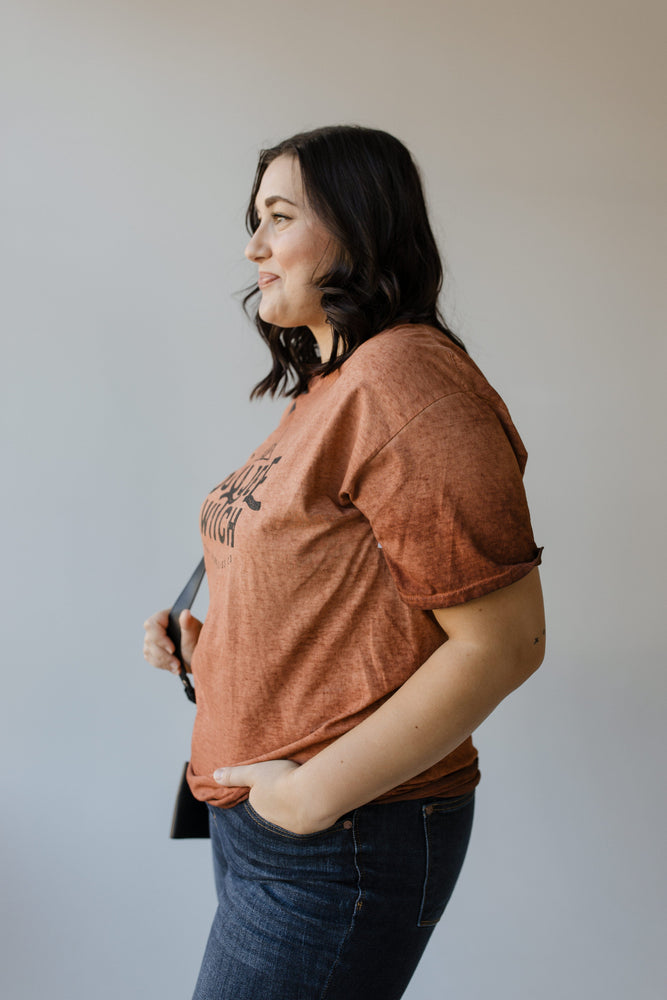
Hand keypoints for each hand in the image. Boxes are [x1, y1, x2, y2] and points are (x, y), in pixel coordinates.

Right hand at [143, 609, 201, 673]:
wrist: (200, 656)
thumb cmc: (199, 642)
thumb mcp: (194, 635)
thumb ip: (188, 624)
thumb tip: (185, 612)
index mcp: (167, 616)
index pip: (152, 624)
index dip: (159, 638)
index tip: (172, 649)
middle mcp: (158, 626)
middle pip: (150, 640)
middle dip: (163, 654)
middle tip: (177, 663)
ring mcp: (153, 638)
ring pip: (149, 651)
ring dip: (164, 661)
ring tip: (178, 666)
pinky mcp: (152, 650)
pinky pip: (151, 659)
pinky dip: (163, 665)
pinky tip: (174, 668)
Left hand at [214, 759, 333, 835]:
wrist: (311, 795)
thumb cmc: (281, 779)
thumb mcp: (255, 772)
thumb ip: (235, 775)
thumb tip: (214, 777)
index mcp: (259, 807)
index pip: (259, 801)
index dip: (266, 791)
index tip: (274, 782)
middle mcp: (271, 821)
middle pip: (274, 810)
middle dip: (280, 802)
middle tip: (290, 787)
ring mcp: (290, 827)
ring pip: (291, 817)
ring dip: (296, 807)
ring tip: (304, 793)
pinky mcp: (308, 829)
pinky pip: (307, 820)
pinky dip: (310, 811)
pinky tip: (316, 801)